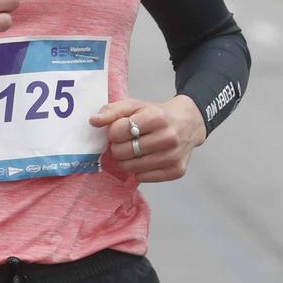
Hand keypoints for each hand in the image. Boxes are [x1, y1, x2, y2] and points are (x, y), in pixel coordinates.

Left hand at [90, 96, 205, 183]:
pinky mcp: (177, 171)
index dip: (114, 132)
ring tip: (134, 151)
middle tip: (126, 142)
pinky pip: (144, 177)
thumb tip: (93, 121)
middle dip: (118, 148)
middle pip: (123, 152)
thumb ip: (112, 110)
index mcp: (156, 117)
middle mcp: (168, 137)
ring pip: (131, 167)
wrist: (189, 123)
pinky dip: (139, 170)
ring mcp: (173, 156)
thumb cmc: (157, 114)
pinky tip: (146, 159)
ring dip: (127, 160)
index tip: (120, 130)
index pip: (118, 131)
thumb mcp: (135, 105)